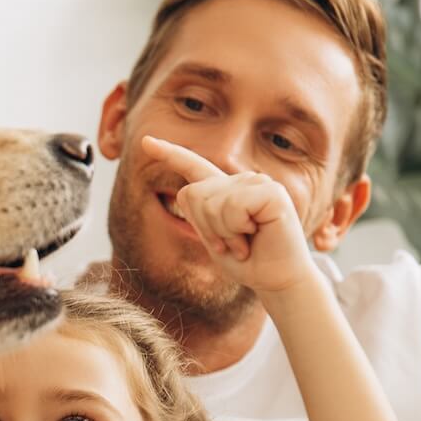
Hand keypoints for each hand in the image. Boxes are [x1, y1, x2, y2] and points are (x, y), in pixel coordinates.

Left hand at [141, 135, 314, 299]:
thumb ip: (201, 214)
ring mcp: (258, 183)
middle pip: (193, 195)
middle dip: (206, 228)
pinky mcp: (272, 192)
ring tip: (244, 243)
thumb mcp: (213, 238)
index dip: (169, 154)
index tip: (145, 141)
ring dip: (223, 233)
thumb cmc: (246, 262)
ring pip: (211, 203)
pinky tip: (256, 235)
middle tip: (231, 245)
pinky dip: (237, 229)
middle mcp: (240, 181)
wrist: (276, 279)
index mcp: (223, 191)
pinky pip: (233, 207)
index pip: (193, 167)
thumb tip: (186, 192)